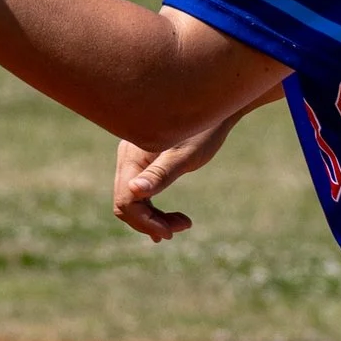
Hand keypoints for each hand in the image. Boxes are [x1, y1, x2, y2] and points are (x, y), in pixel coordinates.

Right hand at [114, 120, 240, 241]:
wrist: (214, 107)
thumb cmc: (204, 129)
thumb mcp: (185, 155)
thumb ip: (160, 174)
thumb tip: (134, 192)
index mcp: (132, 156)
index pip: (126, 201)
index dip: (144, 222)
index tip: (171, 233)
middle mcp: (127, 157)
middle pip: (127, 202)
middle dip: (151, 221)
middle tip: (183, 226)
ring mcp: (133, 159)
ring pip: (133, 200)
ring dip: (154, 217)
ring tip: (183, 224)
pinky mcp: (144, 161)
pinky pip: (141, 191)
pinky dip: (154, 208)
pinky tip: (171, 219)